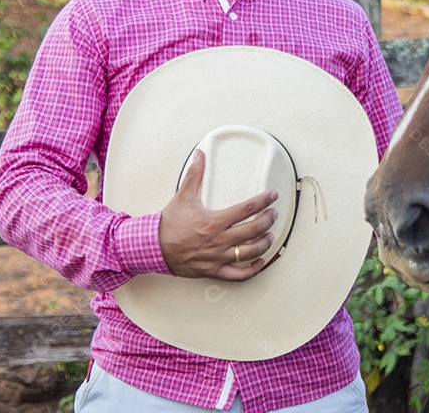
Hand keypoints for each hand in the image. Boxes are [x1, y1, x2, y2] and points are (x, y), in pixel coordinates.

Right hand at [159, 150, 278, 280]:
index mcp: (214, 221)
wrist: (154, 248)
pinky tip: (259, 261)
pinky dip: (252, 269)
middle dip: (268, 220)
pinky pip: (239, 275)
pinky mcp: (214, 271)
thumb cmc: (170, 224)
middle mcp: (219, 240)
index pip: (246, 209)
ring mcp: (218, 257)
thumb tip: (200, 154)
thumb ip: (194, 174)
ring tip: (269, 235)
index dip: (263, 201)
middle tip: (274, 214)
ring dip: (265, 243)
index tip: (272, 196)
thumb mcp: (183, 195)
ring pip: (250, 252)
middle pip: (254, 230)